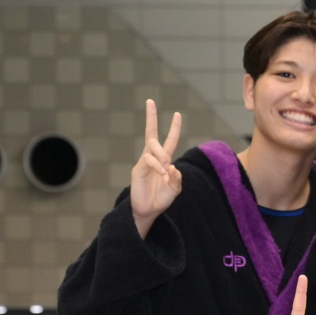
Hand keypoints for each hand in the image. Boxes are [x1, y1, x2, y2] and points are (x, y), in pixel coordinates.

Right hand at [131, 98, 183, 237]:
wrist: (148, 211)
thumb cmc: (161, 199)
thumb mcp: (175, 189)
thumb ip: (176, 178)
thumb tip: (171, 166)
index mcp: (164, 161)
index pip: (169, 141)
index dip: (174, 128)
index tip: (177, 114)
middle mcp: (153, 158)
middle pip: (151, 134)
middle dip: (151, 117)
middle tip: (153, 103)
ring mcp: (144, 162)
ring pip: (153, 146)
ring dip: (162, 155)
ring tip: (165, 169)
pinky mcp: (138, 169)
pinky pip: (148, 160)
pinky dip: (157, 165)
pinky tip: (162, 172)